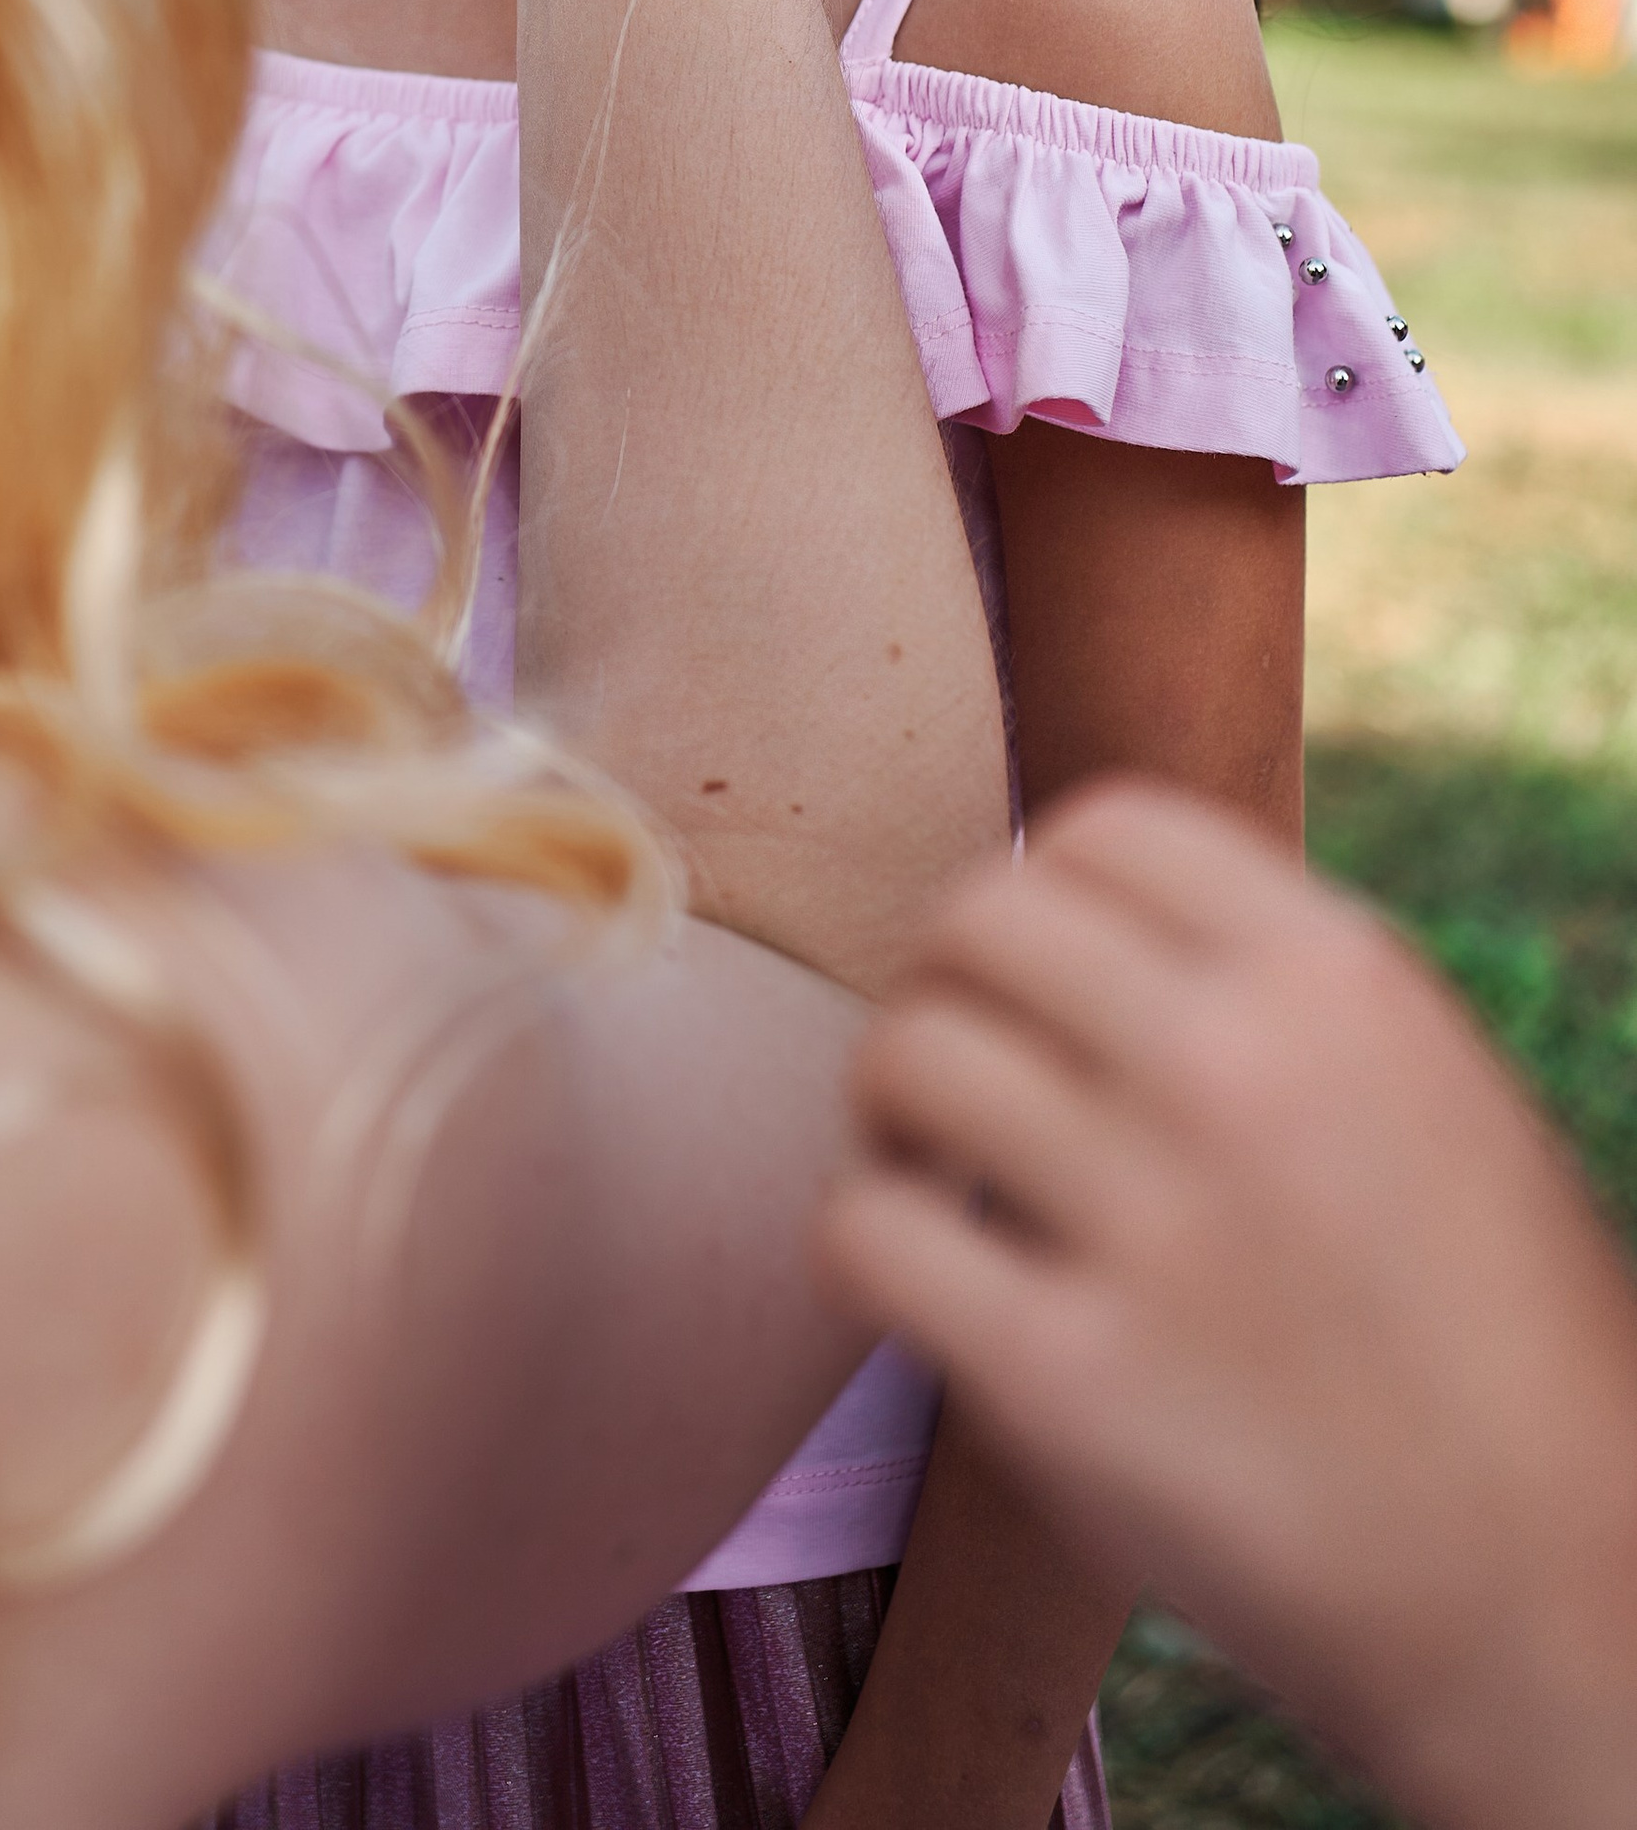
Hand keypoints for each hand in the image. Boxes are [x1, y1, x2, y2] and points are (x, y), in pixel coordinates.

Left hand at [818, 781, 1636, 1829]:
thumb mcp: (1434, 1091)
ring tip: (929, 1166)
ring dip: (891, 1107)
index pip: (1102, 825)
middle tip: (963, 1064)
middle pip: (979, 917)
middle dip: (950, 981)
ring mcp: (1148, 1220)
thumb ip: (1277, 995)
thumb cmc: (1494, 1344)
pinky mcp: (1065, 1382)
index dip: (1041, 890)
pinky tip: (915, 1275)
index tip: (1036, 970)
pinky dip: (862, 1242)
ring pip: (905, 1054)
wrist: (1562, 1598)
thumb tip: (1092, 921)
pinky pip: (867, 1233)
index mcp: (1338, 978)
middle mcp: (1237, 1066)